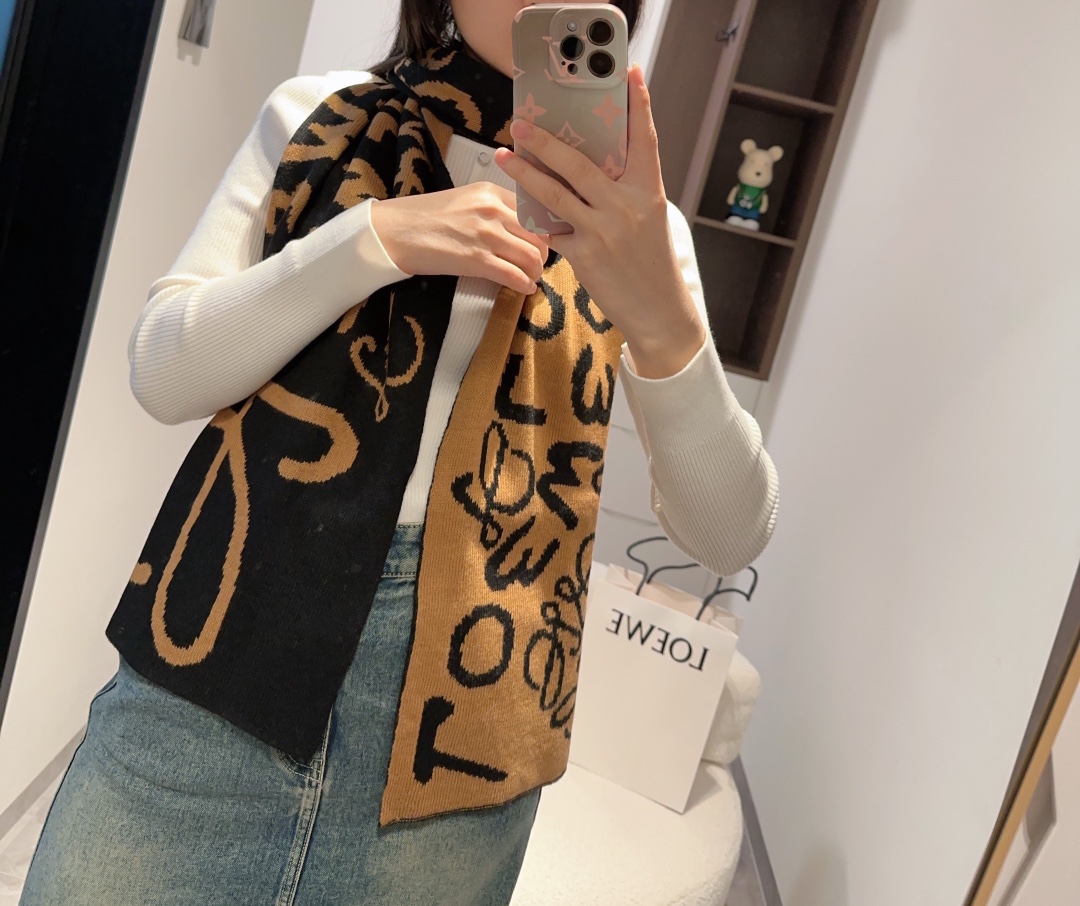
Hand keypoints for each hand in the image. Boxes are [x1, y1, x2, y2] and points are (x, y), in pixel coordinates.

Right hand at [369, 183, 548, 295]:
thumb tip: (520, 226)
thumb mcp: (465, 199)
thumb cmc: (426, 217)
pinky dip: (525, 285)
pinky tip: (525, 289)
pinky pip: (514, 275)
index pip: (534, 211)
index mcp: (491, 192)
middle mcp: (493, 210)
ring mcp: (486, 235)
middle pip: (539, 235)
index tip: (546, 243)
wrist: (396, 231)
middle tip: (540, 264)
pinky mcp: (477, 260)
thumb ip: (493, 207)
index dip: (545, 231)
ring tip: (532, 278)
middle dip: (545, 254)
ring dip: (537, 272)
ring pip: (532, 256)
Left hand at [494, 62, 705, 377]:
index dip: (639, 105)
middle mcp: (627, 205)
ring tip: (504, 155)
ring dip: (525, 172)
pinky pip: (551, 229)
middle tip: (521, 125)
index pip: (645, 140)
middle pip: (579, 163)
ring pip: (555, 192)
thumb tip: (592, 168)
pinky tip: (518, 206)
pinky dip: (535, 218)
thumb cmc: (652, 263)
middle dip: (546, 141)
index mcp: (649, 191)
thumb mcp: (650, 220)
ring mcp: (604, 230)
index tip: (631, 74)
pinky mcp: (584, 255)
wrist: (658, 310)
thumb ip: (625, 192)